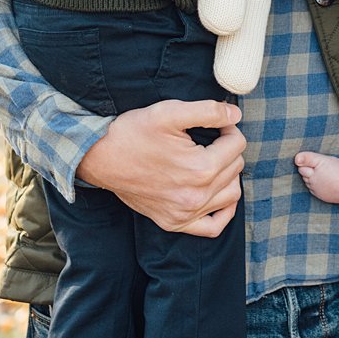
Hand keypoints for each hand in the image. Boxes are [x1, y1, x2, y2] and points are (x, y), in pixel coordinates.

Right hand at [76, 99, 246, 236]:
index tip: (216, 124)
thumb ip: (209, 110)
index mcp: (200, 168)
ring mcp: (185, 214)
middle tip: (210, 138)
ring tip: (212, 161)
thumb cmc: (133, 132)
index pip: (237, 145)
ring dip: (228, 175)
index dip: (228, 128)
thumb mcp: (169, 111)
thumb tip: (235, 113)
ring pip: (231, 194)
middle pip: (236, 168)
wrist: (101, 157)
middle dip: (228, 149)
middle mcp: (196, 196)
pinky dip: (223, 211)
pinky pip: (214, 227)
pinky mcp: (174, 223)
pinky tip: (216, 193)